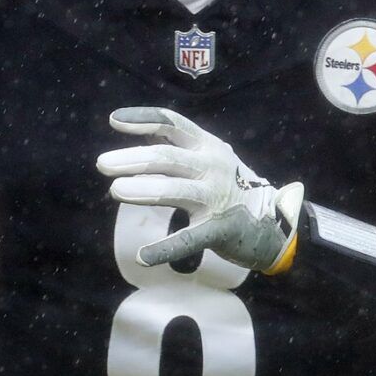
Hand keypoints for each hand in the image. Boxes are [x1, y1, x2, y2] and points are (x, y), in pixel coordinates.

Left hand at [96, 107, 302, 271]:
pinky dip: (163, 250)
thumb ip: (179, 149)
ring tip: (116, 190)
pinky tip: (143, 256)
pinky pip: (187, 240)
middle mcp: (212, 166)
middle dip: (133, 158)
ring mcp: (216, 198)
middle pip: (168, 156)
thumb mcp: (211, 157)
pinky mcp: (219, 229)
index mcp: (207, 146)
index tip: (114, 121)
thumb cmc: (231, 186)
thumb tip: (137, 140)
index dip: (143, 119)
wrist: (273, 220)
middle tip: (103, 163)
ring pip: (175, 190)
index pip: (173, 123)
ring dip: (144, 190)